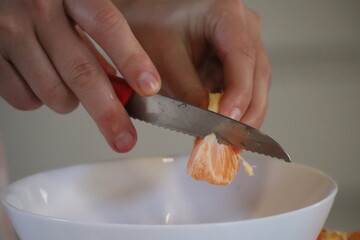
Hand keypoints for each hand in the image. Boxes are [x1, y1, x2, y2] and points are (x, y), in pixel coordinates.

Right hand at [0, 0, 160, 151]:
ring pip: (55, 95)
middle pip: (82, 73)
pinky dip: (40, 99)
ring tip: (67, 81)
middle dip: (108, 113)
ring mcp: (9, 33)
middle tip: (124, 138)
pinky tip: (39, 79)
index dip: (131, 60)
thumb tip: (117, 81)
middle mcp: (37, 9)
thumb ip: (95, 35)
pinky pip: (26, 100)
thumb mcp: (73, 2)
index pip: (107, 26)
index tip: (149, 87)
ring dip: (71, 101)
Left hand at [117, 0, 270, 127]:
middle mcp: (242, 25)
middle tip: (233, 142)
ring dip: (243, 113)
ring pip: (255, 81)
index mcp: (225, 12)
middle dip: (247, 112)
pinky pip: (242, 83)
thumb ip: (186, 89)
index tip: (228, 121)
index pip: (242, 57)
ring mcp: (241, 40)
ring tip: (227, 139)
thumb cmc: (151, 18)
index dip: (239, 94)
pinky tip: (224, 123)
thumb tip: (205, 121)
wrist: (146, 9)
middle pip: (257, 73)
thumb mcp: (162, 55)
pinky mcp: (233, 55)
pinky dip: (234, 106)